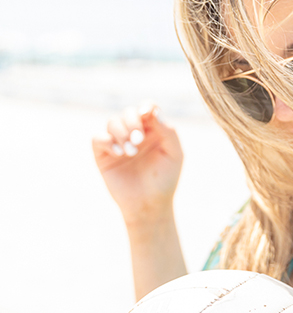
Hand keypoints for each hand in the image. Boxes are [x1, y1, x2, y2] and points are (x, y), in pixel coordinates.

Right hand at [92, 104, 182, 224]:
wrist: (149, 205)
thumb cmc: (164, 180)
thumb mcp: (174, 155)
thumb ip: (168, 131)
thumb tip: (153, 111)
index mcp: (153, 131)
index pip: (147, 108)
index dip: (146, 107)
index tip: (147, 114)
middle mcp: (134, 133)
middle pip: (129, 112)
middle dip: (132, 122)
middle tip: (138, 140)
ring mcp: (118, 143)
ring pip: (112, 122)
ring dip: (121, 133)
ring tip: (130, 152)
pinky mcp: (103, 155)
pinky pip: (98, 138)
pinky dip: (107, 141)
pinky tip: (119, 153)